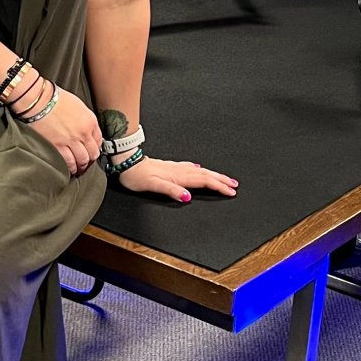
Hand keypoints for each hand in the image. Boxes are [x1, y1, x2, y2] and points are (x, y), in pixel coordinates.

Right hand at [29, 87, 102, 176]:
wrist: (39, 100)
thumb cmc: (55, 99)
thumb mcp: (78, 105)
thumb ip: (85, 119)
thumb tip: (86, 131)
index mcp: (90, 120)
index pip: (99, 140)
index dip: (96, 147)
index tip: (91, 150)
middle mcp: (83, 132)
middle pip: (93, 152)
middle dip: (90, 158)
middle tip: (86, 161)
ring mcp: (71, 141)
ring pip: (83, 160)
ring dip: (81, 165)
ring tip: (78, 168)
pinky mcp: (58, 147)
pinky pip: (69, 162)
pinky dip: (71, 167)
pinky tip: (70, 169)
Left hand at [118, 157, 237, 204]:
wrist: (126, 163)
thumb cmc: (136, 176)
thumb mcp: (152, 185)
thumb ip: (171, 190)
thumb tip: (187, 197)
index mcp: (178, 176)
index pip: (203, 182)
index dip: (218, 186)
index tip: (230, 191)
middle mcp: (179, 170)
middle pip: (206, 175)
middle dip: (221, 180)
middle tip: (234, 185)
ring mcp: (175, 167)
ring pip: (200, 171)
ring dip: (214, 175)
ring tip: (224, 178)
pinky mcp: (170, 166)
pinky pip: (191, 168)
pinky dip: (199, 170)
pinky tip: (199, 169)